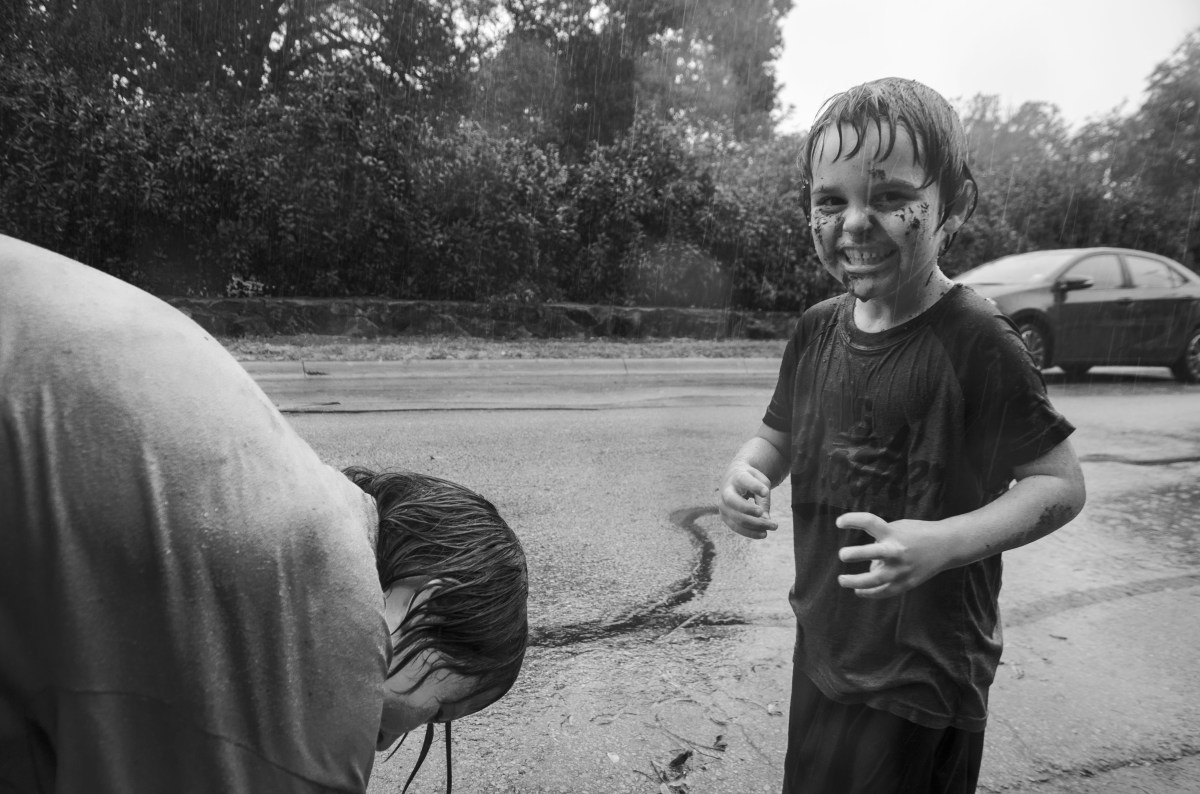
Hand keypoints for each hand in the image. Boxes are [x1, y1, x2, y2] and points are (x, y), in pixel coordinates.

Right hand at [718, 465, 777, 539]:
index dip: (754, 486)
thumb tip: (766, 519)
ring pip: (738, 518)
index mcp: (737, 477)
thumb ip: (764, 499)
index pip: (744, 480)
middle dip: (750, 510)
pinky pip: (737, 528)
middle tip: (768, 516)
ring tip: (773, 526)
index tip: (766, 492)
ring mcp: (723, 505)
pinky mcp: (725, 517)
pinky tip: (764, 533)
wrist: (733, 479)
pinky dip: (751, 532)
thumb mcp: (761, 482)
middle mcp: (726, 491)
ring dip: (757, 525)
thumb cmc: (751, 480)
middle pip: (734, 502)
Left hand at [835, 512, 952, 597]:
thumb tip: (867, 563)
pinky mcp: (907, 583)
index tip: (839, 522)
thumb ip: (880, 541)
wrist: (947, 546)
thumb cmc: (916, 534)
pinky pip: (884, 592)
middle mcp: (897, 551)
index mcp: (893, 533)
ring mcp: (902, 569)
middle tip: (842, 555)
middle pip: (873, 553)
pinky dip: (870, 593)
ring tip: (842, 580)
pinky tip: (858, 591)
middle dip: (856, 554)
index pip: (870, 522)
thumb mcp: (897, 528)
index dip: (852, 520)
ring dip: (856, 582)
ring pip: (876, 580)